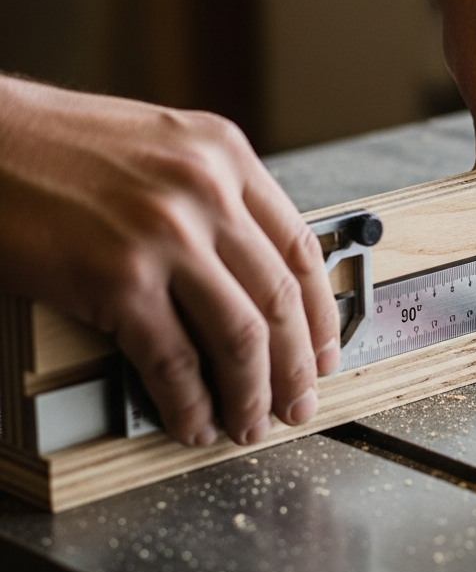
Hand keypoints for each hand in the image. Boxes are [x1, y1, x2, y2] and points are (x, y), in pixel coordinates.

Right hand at [0, 77, 339, 446]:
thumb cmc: (55, 147)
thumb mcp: (161, 148)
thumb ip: (214, 199)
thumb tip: (253, 273)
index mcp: (225, 155)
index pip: (300, 249)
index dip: (319, 314)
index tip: (324, 351)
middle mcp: (206, 191)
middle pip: (279, 300)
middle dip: (296, 367)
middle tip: (298, 403)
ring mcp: (164, 234)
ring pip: (240, 337)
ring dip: (251, 394)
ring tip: (250, 424)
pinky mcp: (117, 278)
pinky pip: (173, 360)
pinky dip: (190, 402)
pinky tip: (193, 421)